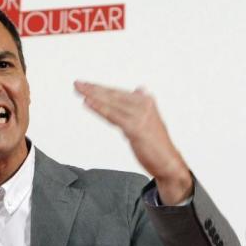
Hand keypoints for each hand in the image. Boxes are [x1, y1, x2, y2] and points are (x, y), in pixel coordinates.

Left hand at [74, 81, 192, 204]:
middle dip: (93, 89)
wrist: (168, 162)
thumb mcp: (149, 119)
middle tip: (77, 84)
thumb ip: (140, 105)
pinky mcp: (135, 128)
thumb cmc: (156, 143)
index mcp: (145, 101)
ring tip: (80, 90)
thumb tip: (139, 89)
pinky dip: (99, 108)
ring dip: (93, 96)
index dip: (100, 88)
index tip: (86, 84)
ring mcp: (140, 116)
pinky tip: (88, 103)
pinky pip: (113, 116)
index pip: (117, 92)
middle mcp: (144, 105)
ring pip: (111, 103)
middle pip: (113, 95)